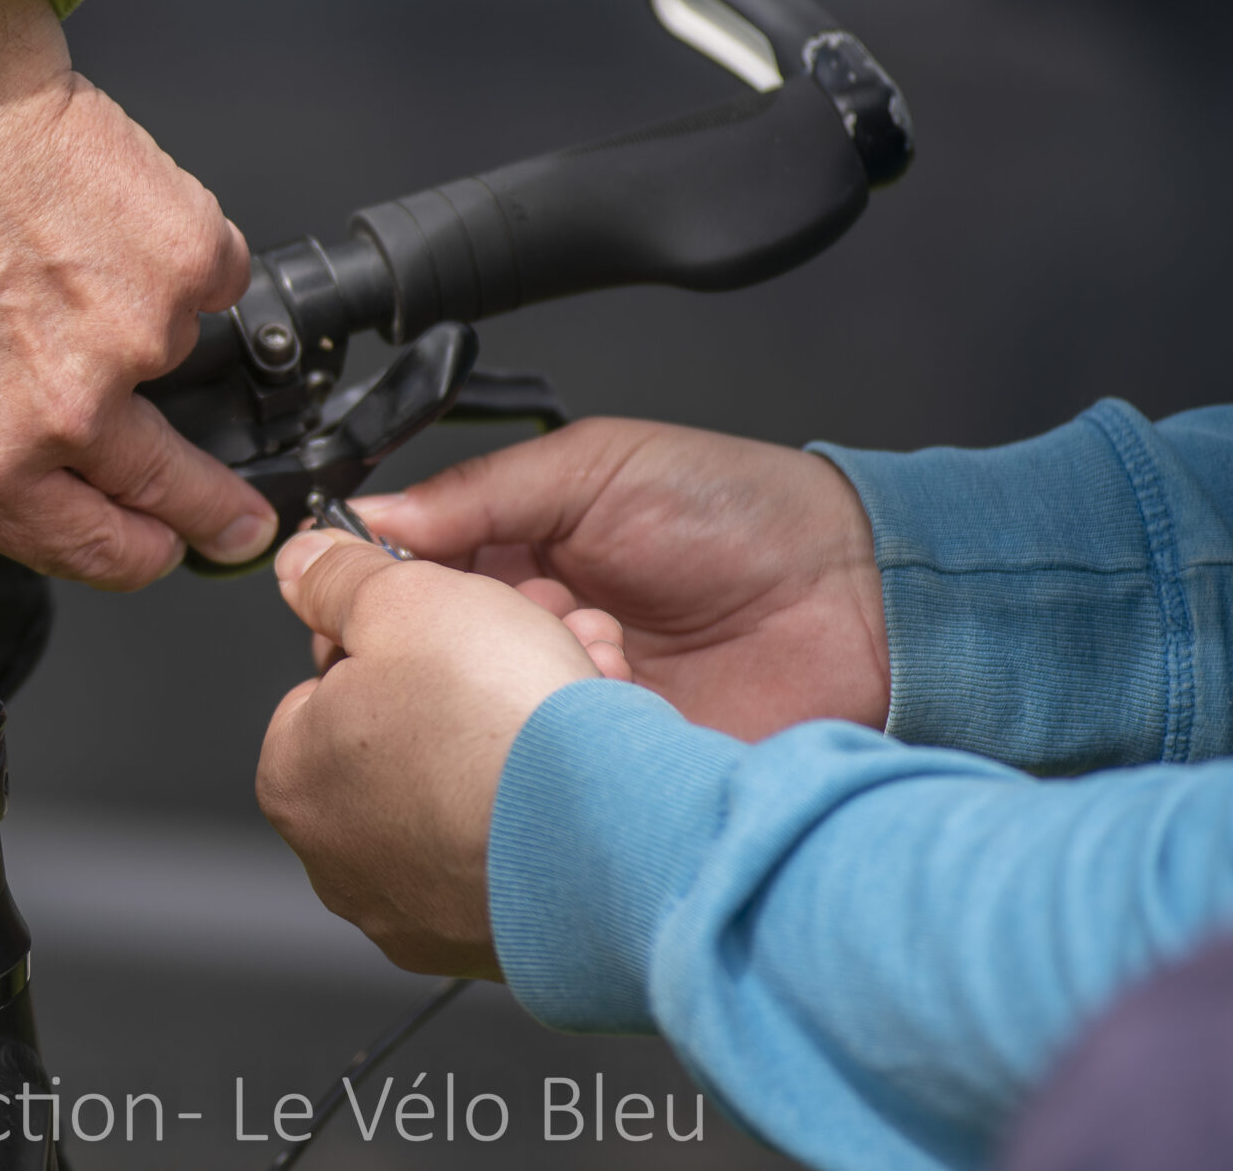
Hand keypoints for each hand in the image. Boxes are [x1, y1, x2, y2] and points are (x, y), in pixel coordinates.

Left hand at [0, 0, 277, 588]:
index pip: (93, 554)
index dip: (130, 559)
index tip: (154, 549)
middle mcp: (68, 410)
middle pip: (176, 494)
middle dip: (214, 514)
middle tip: (237, 516)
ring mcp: (141, 331)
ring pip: (175, 359)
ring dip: (142, 329)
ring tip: (71, 263)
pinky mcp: (187, 250)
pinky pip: (206, 274)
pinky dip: (172, 254)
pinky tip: (108, 219)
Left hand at [257, 530, 597, 976]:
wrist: (608, 831)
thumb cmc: (499, 722)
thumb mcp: (405, 597)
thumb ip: (341, 578)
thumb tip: (304, 564)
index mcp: (294, 777)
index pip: (331, 683)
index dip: (400, 640)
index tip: (448, 630)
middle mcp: (339, 861)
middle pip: (401, 740)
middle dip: (461, 694)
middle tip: (517, 662)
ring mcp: (415, 915)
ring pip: (462, 796)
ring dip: (508, 750)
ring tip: (563, 711)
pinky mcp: (489, 946)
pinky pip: (510, 857)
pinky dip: (539, 816)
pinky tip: (576, 781)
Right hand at [353, 418, 887, 738]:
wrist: (861, 599)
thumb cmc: (744, 514)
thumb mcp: (596, 464)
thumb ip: (480, 491)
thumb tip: (371, 517)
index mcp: (515, 554)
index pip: (411, 581)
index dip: (385, 587)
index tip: (371, 589)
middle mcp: (531, 633)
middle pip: (434, 658)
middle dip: (458, 637)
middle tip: (500, 614)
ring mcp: (567, 703)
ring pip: (486, 716)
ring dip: (523, 682)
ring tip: (587, 646)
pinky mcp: (607, 765)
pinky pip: (549, 768)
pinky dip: (567, 737)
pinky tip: (610, 700)